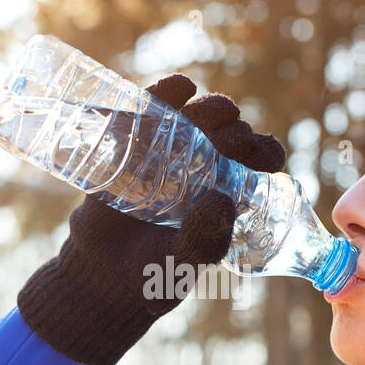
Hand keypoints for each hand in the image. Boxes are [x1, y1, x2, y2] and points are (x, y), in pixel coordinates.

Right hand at [16, 73, 285, 364]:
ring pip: (200, 113)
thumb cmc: (150, 276)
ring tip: (205, 116)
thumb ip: (204, 240)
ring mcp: (170, 151)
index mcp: (229, 192)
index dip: (265, 152)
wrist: (99, 275)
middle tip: (228, 142)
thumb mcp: (181, 265)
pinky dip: (168, 91)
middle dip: (236, 130)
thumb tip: (222, 199)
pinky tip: (180, 88)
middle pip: (233, 132)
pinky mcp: (134, 141)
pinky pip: (154, 106)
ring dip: (210, 107)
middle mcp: (205, 167)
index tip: (258, 157)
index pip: (260, 161)